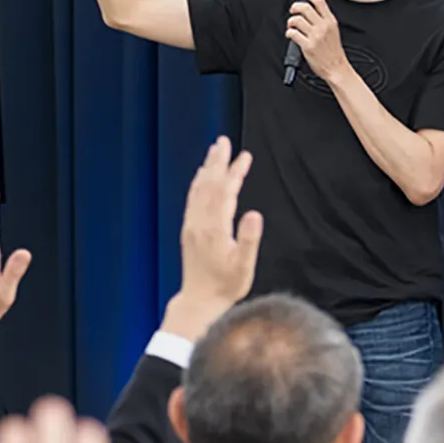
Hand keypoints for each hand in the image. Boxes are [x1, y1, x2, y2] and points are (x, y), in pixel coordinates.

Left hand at [163, 138, 262, 341]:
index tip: (244, 156)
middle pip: (208, 185)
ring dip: (208, 168)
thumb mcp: (243, 267)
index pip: (224, 192)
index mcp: (214, 229)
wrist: (199, 301)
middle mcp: (199, 223)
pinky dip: (199, 183)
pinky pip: (193, 199)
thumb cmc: (225, 286)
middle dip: (217, 161)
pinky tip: (203, 176)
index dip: (234, 172)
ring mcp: (192, 225)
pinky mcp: (189, 230)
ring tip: (215, 151)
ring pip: (199, 189)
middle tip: (223, 140)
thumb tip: (255, 214)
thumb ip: (249, 240)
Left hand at [287, 0, 349, 82]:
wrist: (336, 68)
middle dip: (295, 7)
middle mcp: (323, 27)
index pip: (319, 1)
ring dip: (290, 21)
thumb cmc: (333, 51)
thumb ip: (323, 19)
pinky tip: (291, 34)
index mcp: (330, 21)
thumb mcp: (333, 31)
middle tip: (293, 11)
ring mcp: (315, 36)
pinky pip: (293, 33)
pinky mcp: (307, 46)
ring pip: (297, 20)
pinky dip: (289, 32)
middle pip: (305, 8)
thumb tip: (310, 8)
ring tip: (292, 25)